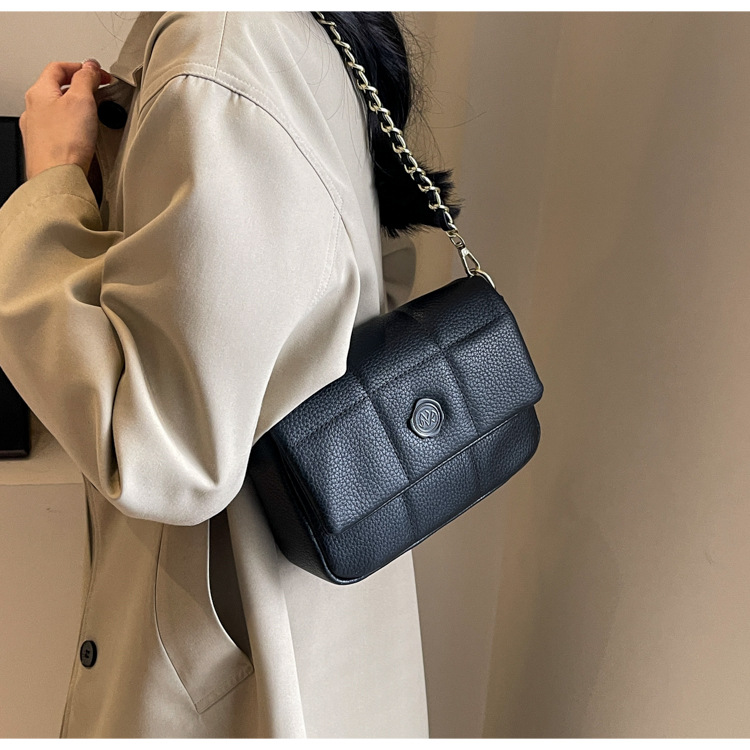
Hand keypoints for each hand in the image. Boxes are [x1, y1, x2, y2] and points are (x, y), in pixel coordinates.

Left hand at [19, 60, 111, 181]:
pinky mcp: (46, 149)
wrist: (57, 178)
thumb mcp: (81, 100)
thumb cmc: (63, 143)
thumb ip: (86, 79)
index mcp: (38, 92)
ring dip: (77, 109)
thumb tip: (89, 67)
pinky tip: (84, 138)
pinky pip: (60, 131)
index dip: (81, 66)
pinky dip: (73, 128)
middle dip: (80, 89)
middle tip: (100, 94)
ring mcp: (37, 131)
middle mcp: (33, 110)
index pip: (58, 67)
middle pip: (57, 89)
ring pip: (58, 111)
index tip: (100, 74)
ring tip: (94, 116)